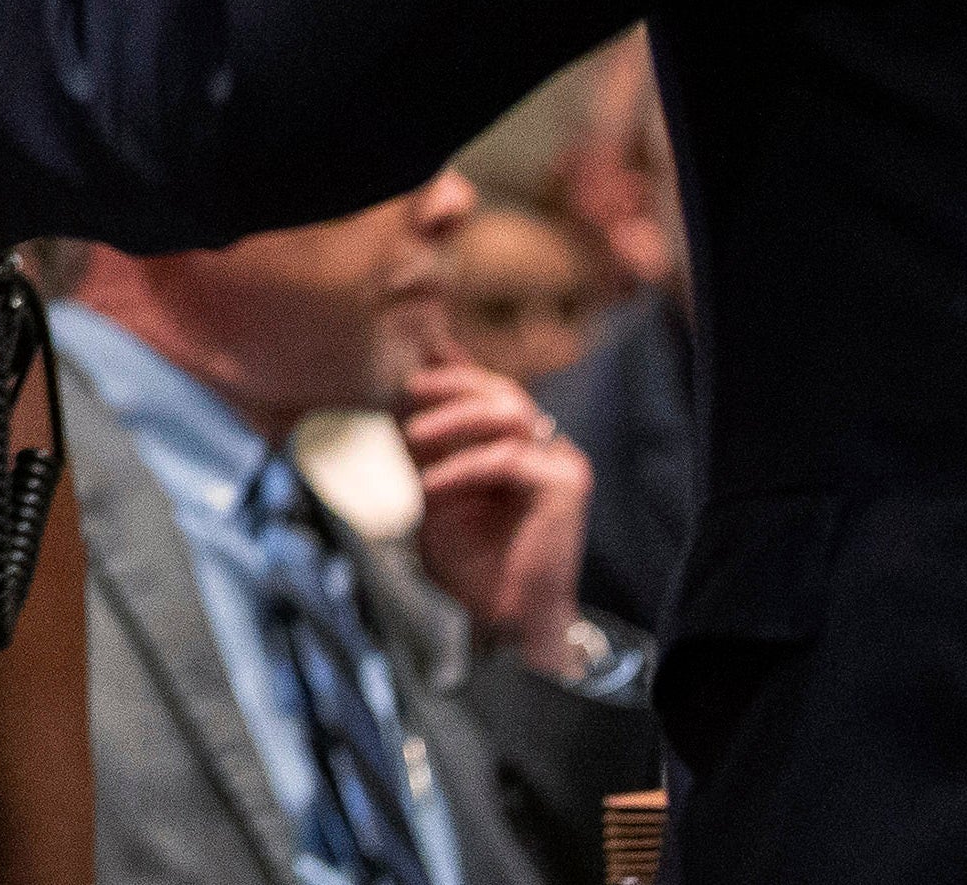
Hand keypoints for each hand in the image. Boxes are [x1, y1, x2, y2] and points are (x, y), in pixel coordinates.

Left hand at [398, 351, 593, 677]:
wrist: (503, 621)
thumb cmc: (470, 565)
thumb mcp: (435, 492)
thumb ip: (426, 447)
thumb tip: (400, 395)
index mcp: (516, 449)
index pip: (489, 394)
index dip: (457, 366)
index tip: (420, 346)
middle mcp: (543, 451)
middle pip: (502, 391)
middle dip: (452, 382)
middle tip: (409, 388)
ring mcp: (559, 464)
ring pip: (509, 410)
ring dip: (454, 417)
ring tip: (413, 436)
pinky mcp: (566, 485)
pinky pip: (507, 457)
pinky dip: (462, 466)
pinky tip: (432, 485)